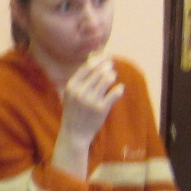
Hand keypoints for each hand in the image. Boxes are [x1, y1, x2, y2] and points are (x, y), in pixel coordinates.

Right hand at [52, 53, 122, 177]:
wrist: (74, 132)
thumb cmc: (74, 111)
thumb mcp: (70, 94)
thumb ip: (80, 79)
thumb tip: (93, 59)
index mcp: (71, 86)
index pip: (87, 67)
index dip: (98, 60)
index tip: (105, 57)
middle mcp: (80, 92)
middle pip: (98, 72)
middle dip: (107, 67)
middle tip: (111, 67)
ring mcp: (91, 100)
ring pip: (107, 80)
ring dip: (112, 76)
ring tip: (112, 76)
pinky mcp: (101, 109)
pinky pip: (114, 93)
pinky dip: (119, 89)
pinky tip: (119, 88)